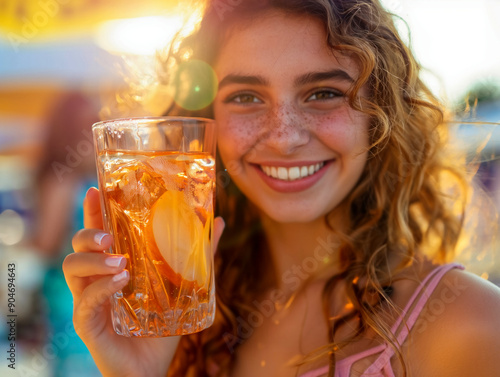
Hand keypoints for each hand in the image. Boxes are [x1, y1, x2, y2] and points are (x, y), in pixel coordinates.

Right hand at [63, 187, 224, 376]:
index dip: (93, 210)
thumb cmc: (162, 325)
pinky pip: (85, 299)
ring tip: (121, 261)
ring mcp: (88, 300)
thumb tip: (217, 221)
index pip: (98, 233)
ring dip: (94, 259)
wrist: (152, 367)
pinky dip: (103, 287)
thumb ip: (199, 253)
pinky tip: (123, 281)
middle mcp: (96, 280)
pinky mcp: (87, 323)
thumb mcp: (184, 283)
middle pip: (78, 246)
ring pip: (72, 267)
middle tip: (110, 234)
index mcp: (113, 267)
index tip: (96, 189)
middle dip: (89, 232)